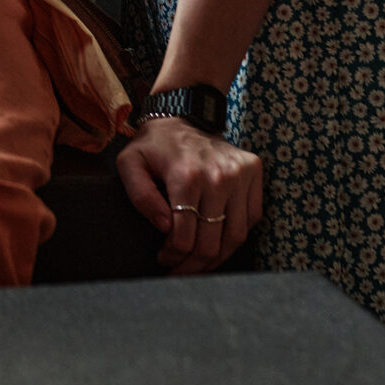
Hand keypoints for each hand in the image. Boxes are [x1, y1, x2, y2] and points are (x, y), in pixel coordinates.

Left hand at [114, 116, 263, 274]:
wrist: (183, 115)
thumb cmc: (153, 145)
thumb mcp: (130, 163)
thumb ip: (139, 195)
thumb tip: (163, 226)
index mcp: (187, 176)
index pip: (185, 236)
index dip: (173, 256)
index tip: (164, 259)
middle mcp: (219, 176)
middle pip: (211, 243)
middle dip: (193, 265)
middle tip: (180, 270)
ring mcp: (241, 175)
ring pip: (235, 237)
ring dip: (217, 259)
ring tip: (200, 264)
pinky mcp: (254, 173)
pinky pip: (251, 220)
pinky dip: (235, 237)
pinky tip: (217, 239)